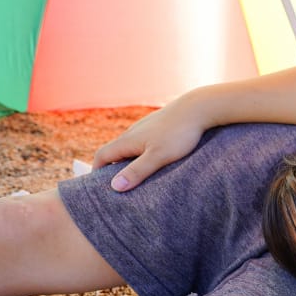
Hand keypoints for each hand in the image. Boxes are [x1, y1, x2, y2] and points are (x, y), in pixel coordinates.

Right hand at [92, 96, 207, 191]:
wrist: (197, 108)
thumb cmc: (178, 133)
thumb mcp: (157, 156)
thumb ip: (137, 171)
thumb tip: (115, 187)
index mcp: (127, 140)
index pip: (102, 156)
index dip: (97, 172)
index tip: (97, 187)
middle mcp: (132, 132)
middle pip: (115, 152)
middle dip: (113, 168)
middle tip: (118, 185)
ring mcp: (146, 128)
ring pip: (131, 147)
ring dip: (129, 161)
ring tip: (137, 177)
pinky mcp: (159, 126)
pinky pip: (145, 142)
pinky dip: (143, 153)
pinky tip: (156, 160)